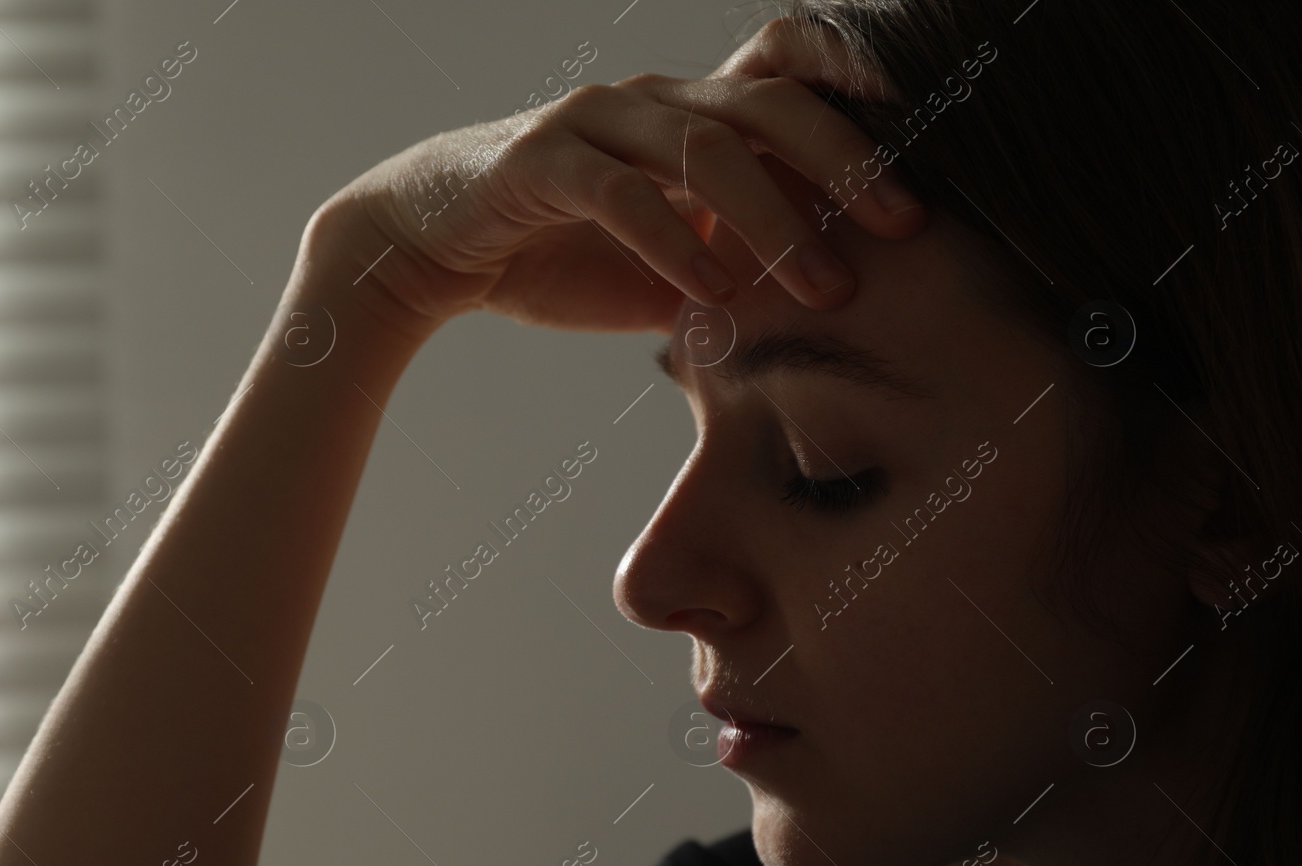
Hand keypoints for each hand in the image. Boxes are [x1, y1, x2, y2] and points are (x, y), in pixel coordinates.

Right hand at [317, 53, 925, 335]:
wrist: (424, 248)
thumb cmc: (552, 255)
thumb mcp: (661, 266)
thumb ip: (730, 268)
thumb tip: (818, 309)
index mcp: (685, 113)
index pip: (784, 67)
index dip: (855, 79)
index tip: (929, 137)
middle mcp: (650, 99)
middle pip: (768, 101)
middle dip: (848, 160)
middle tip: (908, 226)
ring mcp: (594, 121)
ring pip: (704, 146)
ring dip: (775, 218)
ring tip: (825, 286)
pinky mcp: (541, 162)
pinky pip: (621, 192)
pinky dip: (674, 241)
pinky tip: (711, 291)